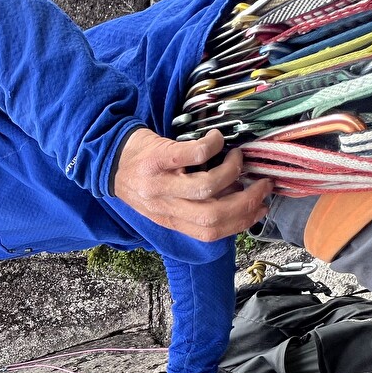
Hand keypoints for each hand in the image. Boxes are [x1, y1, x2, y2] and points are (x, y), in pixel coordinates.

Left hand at [112, 128, 271, 241]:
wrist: (109, 156)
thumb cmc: (144, 176)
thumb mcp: (167, 199)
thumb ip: (196, 205)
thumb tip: (238, 197)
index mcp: (170, 220)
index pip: (209, 233)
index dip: (241, 223)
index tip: (262, 208)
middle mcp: (164, 207)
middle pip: (211, 216)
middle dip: (245, 201)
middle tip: (262, 183)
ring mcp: (158, 184)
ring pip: (204, 188)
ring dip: (230, 172)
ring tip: (237, 158)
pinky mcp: (156, 158)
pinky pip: (191, 155)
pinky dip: (211, 146)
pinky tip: (217, 139)